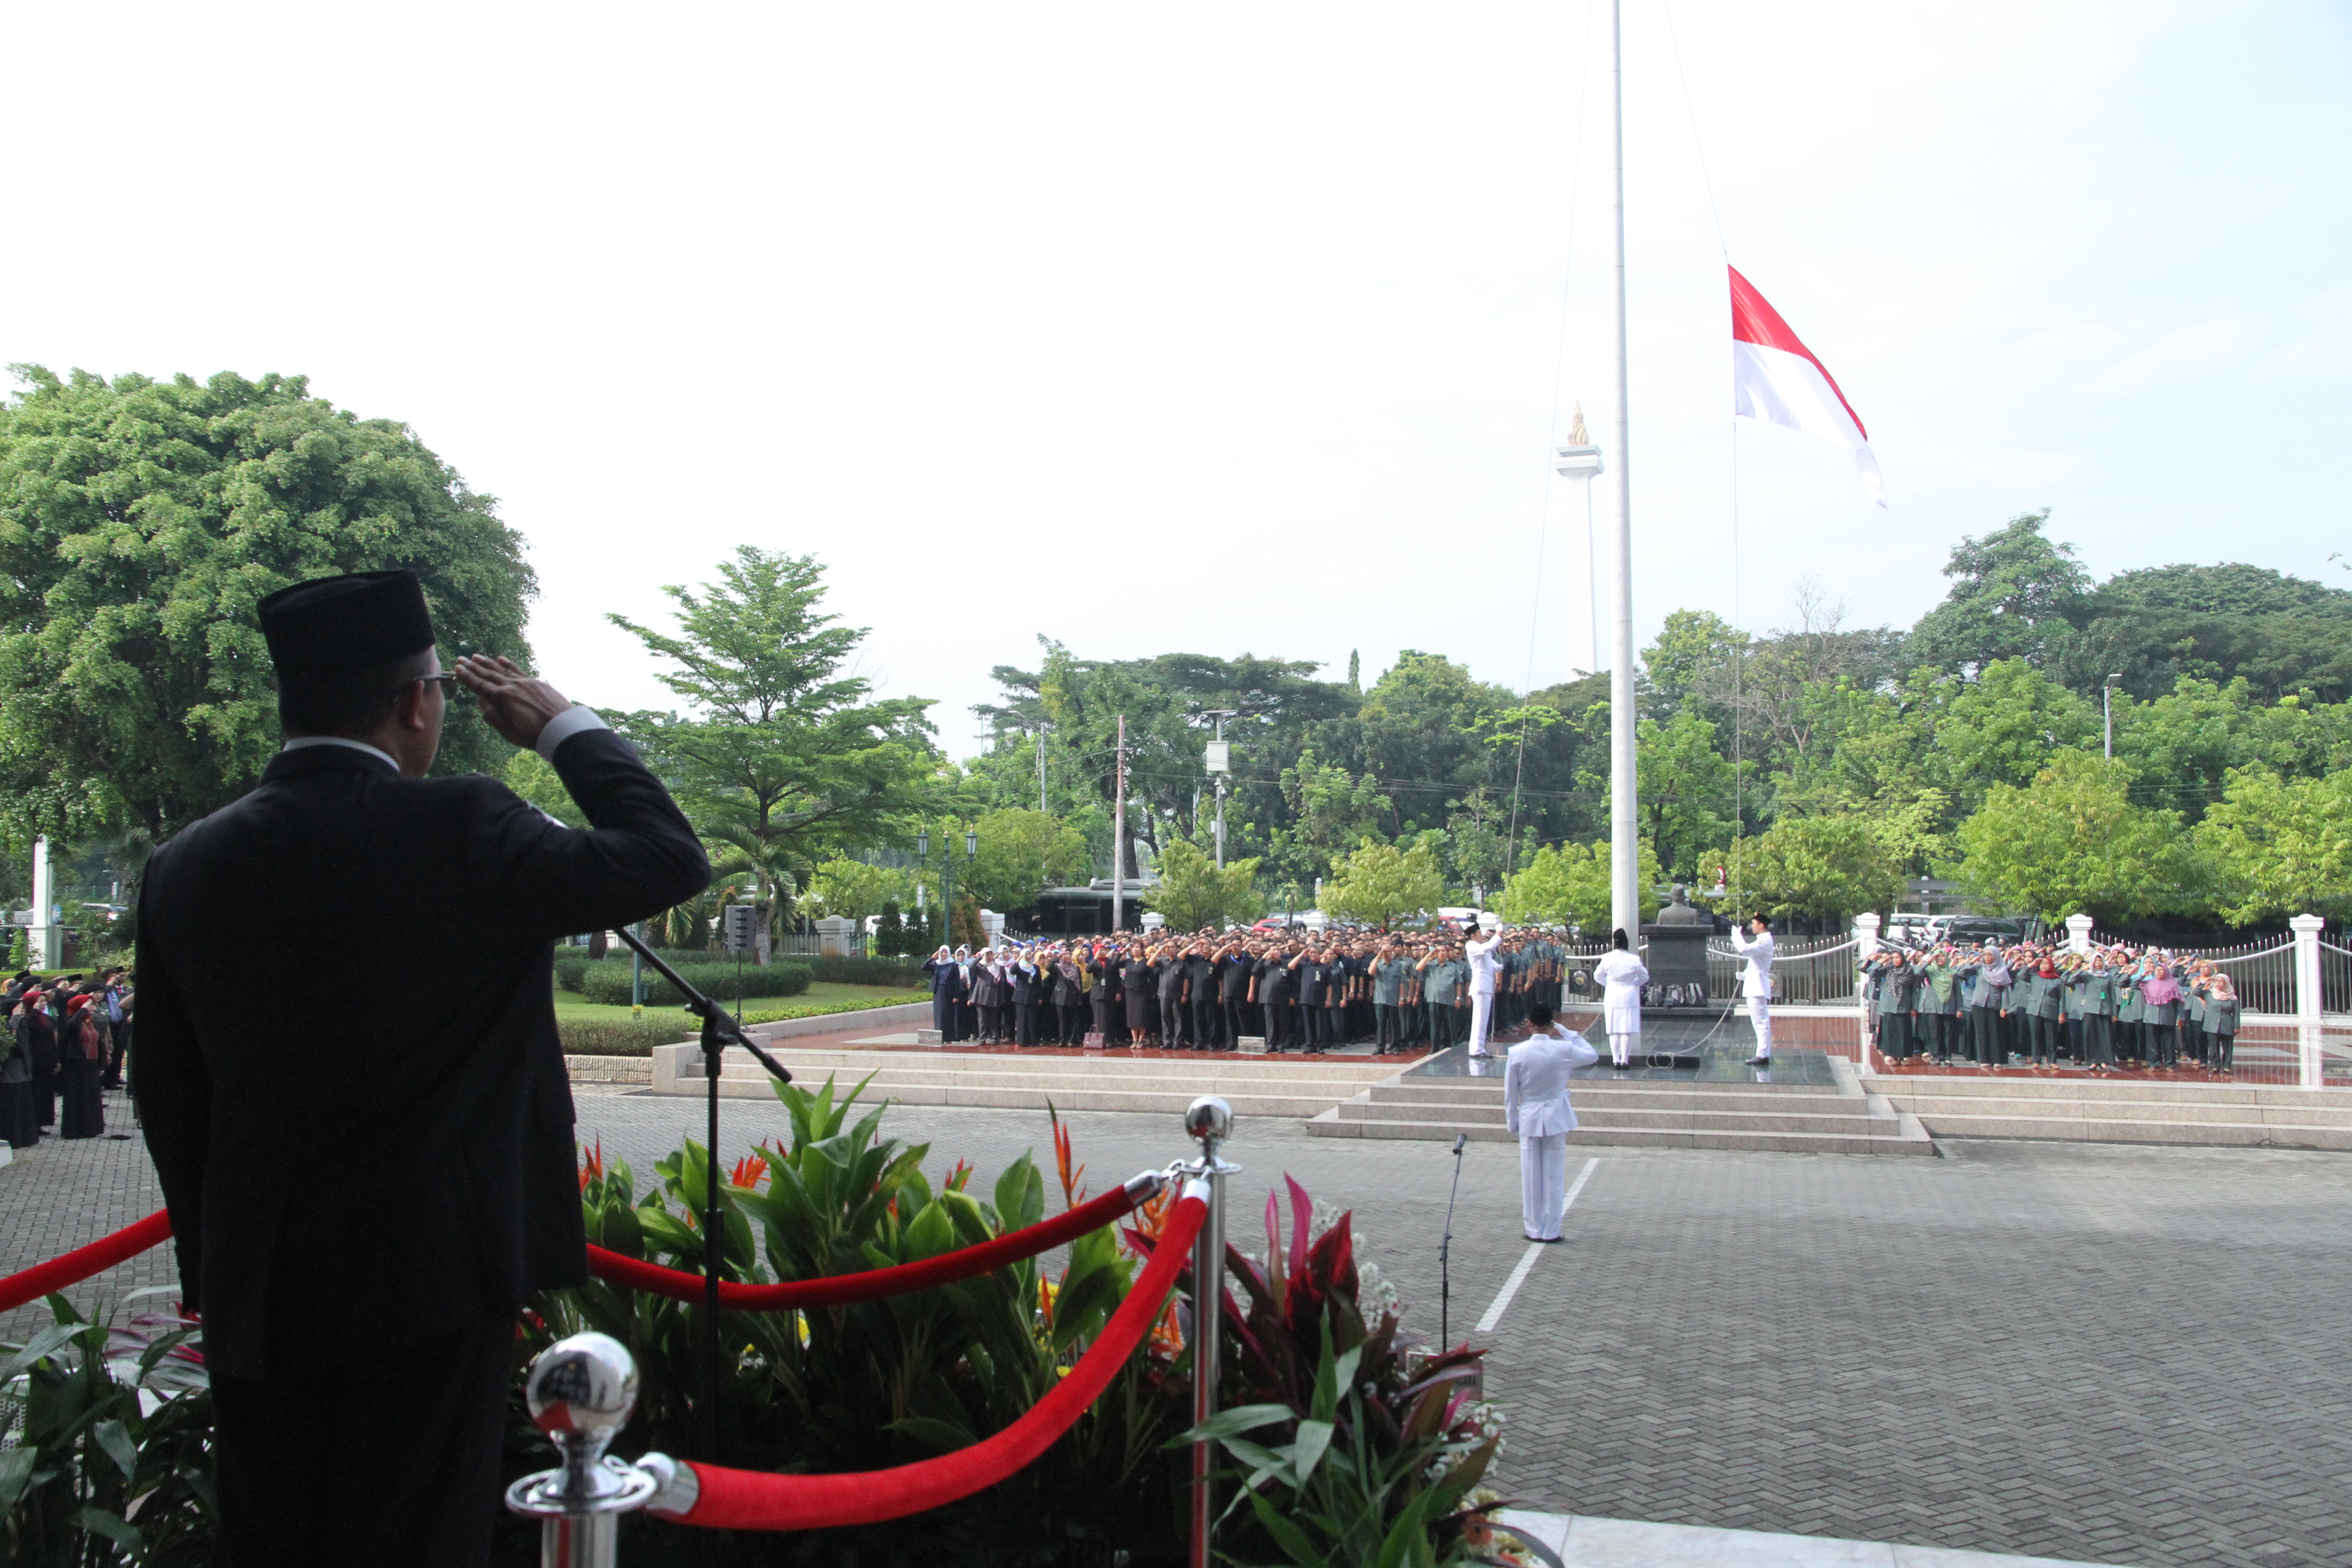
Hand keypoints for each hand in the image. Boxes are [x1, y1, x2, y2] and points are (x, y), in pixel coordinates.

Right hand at [454, 655, 574, 749]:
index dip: (467, 677)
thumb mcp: (506, 730)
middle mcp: (510, 686)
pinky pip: (518, 670)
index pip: (478, 685)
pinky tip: (500, 659)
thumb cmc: (532, 734)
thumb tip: (481, 700)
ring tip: (476, 656)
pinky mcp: (535, 682)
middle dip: (472, 667)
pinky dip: (508, 664)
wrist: (561, 728)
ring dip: (487, 662)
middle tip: (461, 659)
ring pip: (501, 669)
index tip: (457, 669)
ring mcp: (524, 682)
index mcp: (500, 698)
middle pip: (488, 674)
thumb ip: (490, 715)